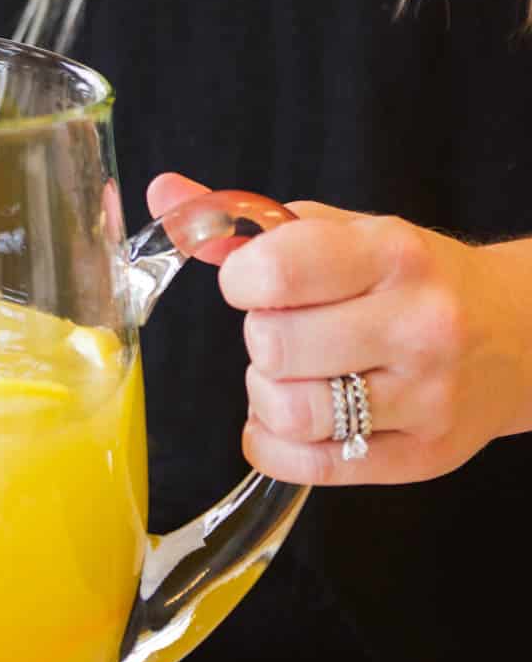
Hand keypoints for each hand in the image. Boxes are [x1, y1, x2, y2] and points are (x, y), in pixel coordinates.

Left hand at [147, 172, 531, 485]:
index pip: (276, 272)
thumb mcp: (343, 233)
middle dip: (258, 337)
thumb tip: (165, 195)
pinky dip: (274, 444)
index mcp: (394, 254)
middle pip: (273, 347)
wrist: (518, 335)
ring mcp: (425, 398)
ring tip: (292, 373)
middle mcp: (417, 326)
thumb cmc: (413, 278)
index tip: (250, 282)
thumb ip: (249, 223)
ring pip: (289, 412)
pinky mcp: (421, 458)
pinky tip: (289, 420)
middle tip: (282, 329)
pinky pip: (308, 466)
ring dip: (266, 393)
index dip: (239, 280)